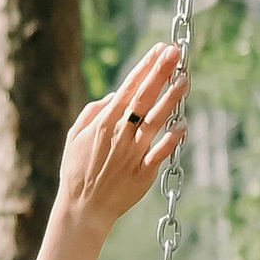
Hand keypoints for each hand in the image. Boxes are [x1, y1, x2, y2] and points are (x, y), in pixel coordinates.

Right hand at [37, 42, 186, 259]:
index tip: (158, 50)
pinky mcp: (144, 172)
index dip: (144, 67)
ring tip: (185, 80)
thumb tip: (114, 95)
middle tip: (175, 52)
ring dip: (171, 99)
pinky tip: (184, 124)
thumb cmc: (76, 171)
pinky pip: (161, 152)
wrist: (83, 209)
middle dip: (160, 73)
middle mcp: (120, 134)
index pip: (128, 88)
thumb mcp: (74, 137)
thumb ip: (93, 112)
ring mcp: (133, 153)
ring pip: (156, 121)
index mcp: (103, 123)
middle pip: (144, 98)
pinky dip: (173, 139)